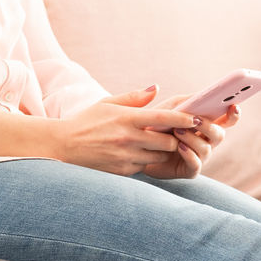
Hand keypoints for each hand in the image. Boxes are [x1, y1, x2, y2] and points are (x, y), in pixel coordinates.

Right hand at [54, 86, 196, 175]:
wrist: (64, 146)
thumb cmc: (87, 122)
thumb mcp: (107, 104)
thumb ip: (134, 98)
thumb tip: (156, 89)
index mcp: (127, 118)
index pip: (163, 117)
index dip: (183, 118)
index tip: (196, 118)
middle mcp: (129, 138)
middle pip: (168, 142)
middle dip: (174, 139)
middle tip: (175, 134)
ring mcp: (127, 156)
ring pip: (160, 157)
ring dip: (162, 152)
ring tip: (156, 144)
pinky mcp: (124, 171)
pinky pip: (146, 166)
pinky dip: (147, 161)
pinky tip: (139, 154)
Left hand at [143, 98, 239, 180]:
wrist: (140, 148)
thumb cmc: (157, 126)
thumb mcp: (171, 109)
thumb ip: (186, 102)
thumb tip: (202, 95)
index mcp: (206, 126)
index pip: (227, 120)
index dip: (233, 115)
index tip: (234, 106)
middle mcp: (207, 142)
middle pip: (220, 135)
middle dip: (208, 126)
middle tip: (195, 119)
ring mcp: (200, 157)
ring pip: (207, 149)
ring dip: (192, 138)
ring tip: (177, 131)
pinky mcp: (190, 171)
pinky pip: (196, 164)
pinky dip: (188, 154)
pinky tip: (178, 147)